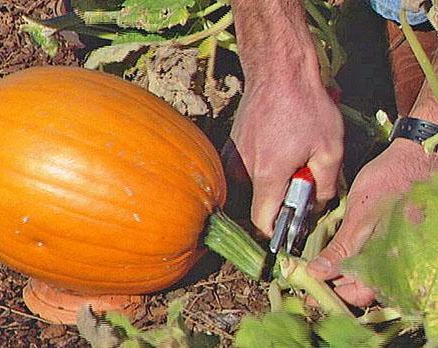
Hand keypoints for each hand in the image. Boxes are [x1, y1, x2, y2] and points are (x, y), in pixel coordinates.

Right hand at [230, 76, 343, 237]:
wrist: (278, 71)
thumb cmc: (305, 106)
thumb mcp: (330, 148)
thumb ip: (326, 185)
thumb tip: (319, 202)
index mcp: (267, 175)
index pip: (261, 222)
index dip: (276, 231)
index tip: (289, 227)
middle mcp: (243, 169)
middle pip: (255, 204)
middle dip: (276, 204)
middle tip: (298, 184)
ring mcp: (234, 155)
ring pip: (248, 187)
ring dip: (268, 184)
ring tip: (290, 162)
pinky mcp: (232, 144)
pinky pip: (243, 169)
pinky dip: (259, 169)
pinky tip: (278, 150)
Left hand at [307, 138, 436, 305]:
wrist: (413, 158)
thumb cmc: (392, 183)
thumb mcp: (362, 215)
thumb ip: (343, 248)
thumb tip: (318, 273)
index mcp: (391, 262)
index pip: (357, 293)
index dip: (331, 293)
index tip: (308, 290)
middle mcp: (394, 262)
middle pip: (358, 286)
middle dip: (331, 282)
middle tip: (307, 275)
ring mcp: (391, 250)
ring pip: (360, 272)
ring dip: (337, 271)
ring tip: (315, 265)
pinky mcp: (386, 238)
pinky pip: (365, 256)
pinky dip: (347, 257)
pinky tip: (331, 252)